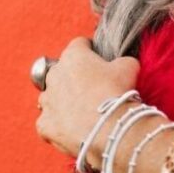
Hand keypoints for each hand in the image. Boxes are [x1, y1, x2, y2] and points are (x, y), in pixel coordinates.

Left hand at [35, 36, 139, 165]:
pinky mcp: (44, 124)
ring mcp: (47, 100)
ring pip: (51, 96)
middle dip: (75, 77)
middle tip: (94, 87)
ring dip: (63, 100)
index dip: (90, 50)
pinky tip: (75, 127)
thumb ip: (121, 61)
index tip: (98, 57)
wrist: (108, 128)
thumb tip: (120, 65)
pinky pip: (49, 121)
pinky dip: (60, 123)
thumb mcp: (129, 67)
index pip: (79, 44)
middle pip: (62, 70)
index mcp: (74, 56)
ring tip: (83, 109)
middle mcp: (54, 75)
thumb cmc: (117, 93)